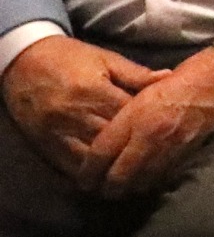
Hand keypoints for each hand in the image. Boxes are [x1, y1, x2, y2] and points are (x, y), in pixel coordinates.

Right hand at [1, 36, 165, 177]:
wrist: (23, 62)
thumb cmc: (69, 58)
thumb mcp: (104, 59)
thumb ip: (136, 74)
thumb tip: (168, 77)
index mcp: (95, 91)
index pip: (129, 116)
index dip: (149, 126)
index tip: (167, 132)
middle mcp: (77, 115)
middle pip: (114, 141)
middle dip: (135, 150)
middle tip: (158, 158)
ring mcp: (59, 132)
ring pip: (92, 159)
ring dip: (114, 168)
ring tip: (137, 176)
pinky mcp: (46, 144)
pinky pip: (70, 166)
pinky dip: (89, 174)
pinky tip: (106, 178)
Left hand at [78, 48, 213, 199]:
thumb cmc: (183, 77)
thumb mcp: (146, 87)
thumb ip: (127, 111)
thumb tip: (106, 132)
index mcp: (135, 116)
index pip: (101, 152)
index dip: (88, 170)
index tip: (82, 179)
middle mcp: (149, 135)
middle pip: (118, 174)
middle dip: (105, 188)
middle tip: (96, 192)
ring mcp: (169, 147)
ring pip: (140, 180)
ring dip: (126, 190)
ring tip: (117, 193)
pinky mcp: (185, 153)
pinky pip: (161, 176)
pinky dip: (149, 183)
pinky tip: (143, 185)